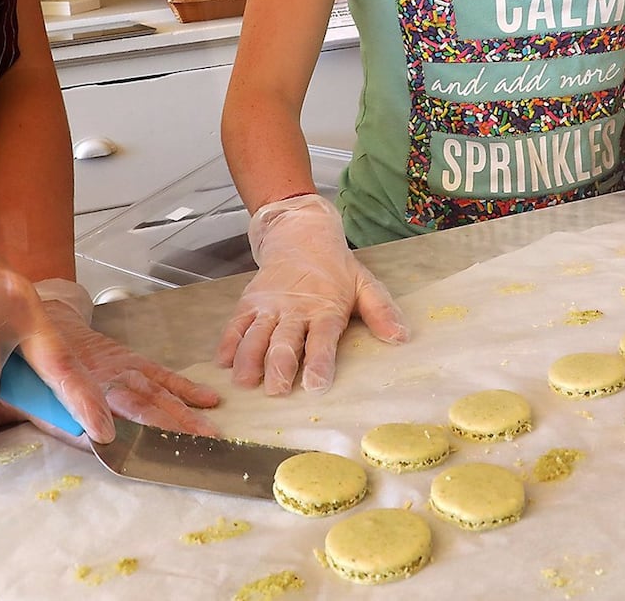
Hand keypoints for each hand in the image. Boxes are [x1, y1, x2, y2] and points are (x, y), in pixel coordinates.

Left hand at [0, 283, 221, 462]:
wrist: (27, 305)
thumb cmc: (10, 354)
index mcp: (61, 379)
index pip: (82, 404)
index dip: (96, 422)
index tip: (113, 442)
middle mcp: (94, 371)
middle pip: (132, 398)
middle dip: (163, 425)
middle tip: (192, 448)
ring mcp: (115, 364)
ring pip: (153, 388)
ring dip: (182, 413)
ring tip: (211, 436)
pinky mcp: (127, 360)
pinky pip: (159, 373)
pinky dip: (185, 387)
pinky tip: (210, 401)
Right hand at [216, 194, 407, 395]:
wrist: (300, 235)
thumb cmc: (335, 269)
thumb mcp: (364, 285)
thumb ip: (381, 311)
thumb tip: (401, 337)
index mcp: (325, 308)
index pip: (322, 340)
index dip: (320, 363)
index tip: (316, 385)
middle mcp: (294, 309)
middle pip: (285, 341)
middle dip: (280, 365)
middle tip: (276, 389)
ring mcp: (269, 306)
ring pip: (257, 334)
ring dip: (250, 358)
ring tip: (245, 381)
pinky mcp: (250, 302)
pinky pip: (236, 324)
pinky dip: (228, 342)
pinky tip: (223, 361)